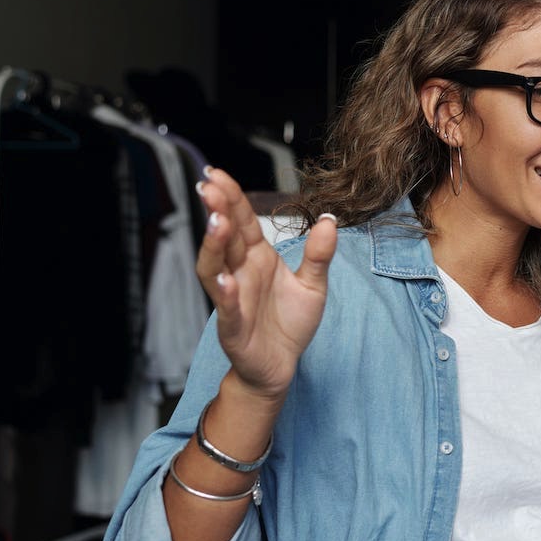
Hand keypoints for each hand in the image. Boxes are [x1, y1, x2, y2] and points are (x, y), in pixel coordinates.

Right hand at [195, 167, 336, 401]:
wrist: (282, 366)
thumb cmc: (289, 323)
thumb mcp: (313, 285)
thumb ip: (319, 255)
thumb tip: (330, 220)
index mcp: (257, 258)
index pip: (241, 222)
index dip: (231, 198)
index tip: (218, 174)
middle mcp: (240, 273)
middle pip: (225, 237)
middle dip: (217, 211)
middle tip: (211, 186)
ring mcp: (233, 299)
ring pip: (215, 268)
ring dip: (214, 246)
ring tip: (216, 222)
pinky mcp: (233, 327)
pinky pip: (226, 308)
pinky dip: (224, 294)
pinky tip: (224, 279)